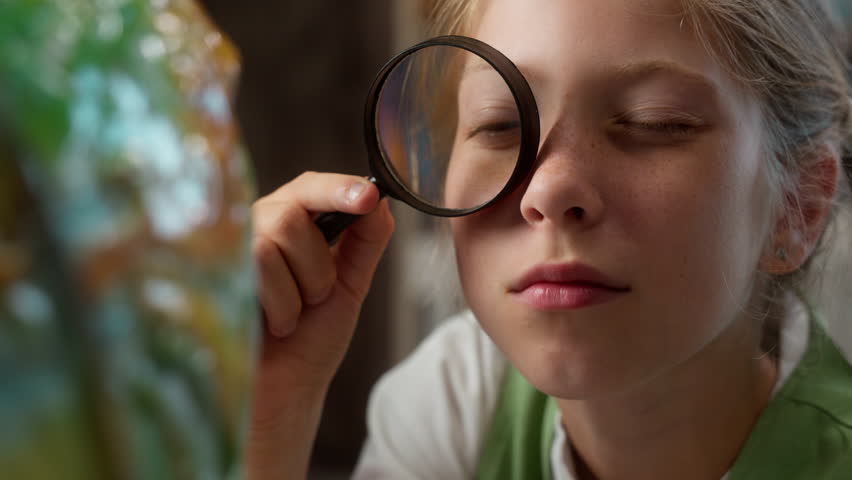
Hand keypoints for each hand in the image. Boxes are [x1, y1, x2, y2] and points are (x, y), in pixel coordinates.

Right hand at [246, 172, 393, 478]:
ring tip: (290, 317)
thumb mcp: (350, 285)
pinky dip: (280, 305)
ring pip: (275, 239)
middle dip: (318, 265)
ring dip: (299, 291)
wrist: (284, 390)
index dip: (339, 187)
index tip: (368, 195)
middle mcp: (257, 227)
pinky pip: (256, 265)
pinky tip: (270, 325)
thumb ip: (365, 240)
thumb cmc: (313, 338)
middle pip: (293, 211)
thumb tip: (380, 199)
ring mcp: (230, 249)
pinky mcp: (213, 273)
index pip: (312, 186)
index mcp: (292, 223)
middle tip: (315, 299)